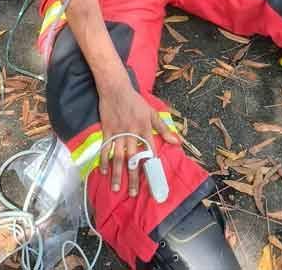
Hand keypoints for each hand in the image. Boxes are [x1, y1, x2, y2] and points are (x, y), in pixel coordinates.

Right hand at [97, 81, 179, 196]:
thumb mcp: (153, 113)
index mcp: (145, 129)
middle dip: (133, 177)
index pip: (149, 152)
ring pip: (118, 157)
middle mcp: (132, 133)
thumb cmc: (136, 101)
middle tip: (133, 193)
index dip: (151, 167)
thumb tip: (178, 142)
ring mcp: (119, 133)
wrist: (116, 89)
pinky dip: (104, 160)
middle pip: (133, 159)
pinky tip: (103, 172)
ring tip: (116, 188)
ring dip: (117, 173)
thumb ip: (164, 129)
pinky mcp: (107, 130)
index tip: (152, 182)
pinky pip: (105, 148)